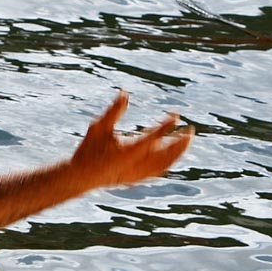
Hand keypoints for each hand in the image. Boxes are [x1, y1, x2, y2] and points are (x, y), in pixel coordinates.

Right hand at [73, 91, 193, 189]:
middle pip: (165, 154)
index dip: (166, 125)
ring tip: (185, 139)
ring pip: (164, 164)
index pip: (153, 136)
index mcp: (127, 151)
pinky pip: (158, 171)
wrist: (81, 176)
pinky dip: (168, 162)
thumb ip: (114, 110)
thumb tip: (124, 91)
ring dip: (177, 152)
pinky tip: (173, 154)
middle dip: (180, 142)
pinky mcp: (137, 179)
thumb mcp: (99, 127)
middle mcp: (135, 164)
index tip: (175, 114)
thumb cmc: (90, 149)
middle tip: (190, 130)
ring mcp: (138, 174)